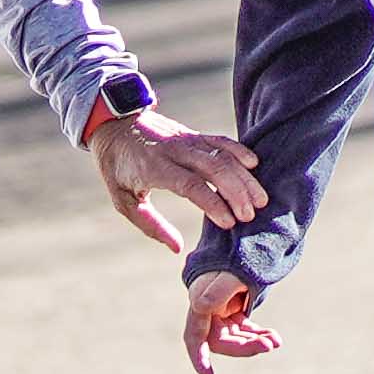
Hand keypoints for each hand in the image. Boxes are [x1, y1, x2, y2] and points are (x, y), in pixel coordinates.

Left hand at [82, 103, 259, 246]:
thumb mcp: (123, 200)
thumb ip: (150, 224)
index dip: (213, 203)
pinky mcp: (194, 134)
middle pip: (214, 168)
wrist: (114, 125)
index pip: (190, 185)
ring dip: (244, 177)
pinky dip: (239, 151)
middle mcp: (174, 151)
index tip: (229, 223)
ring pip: (222, 155)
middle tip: (250, 216)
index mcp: (154, 168)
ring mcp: (186, 140)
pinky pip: (221, 140)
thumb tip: (177, 247)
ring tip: (260, 200)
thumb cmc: (118, 168)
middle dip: (236, 192)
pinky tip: (254, 166)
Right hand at [182, 268, 274, 373]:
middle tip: (269, 346)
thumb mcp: (230, 275)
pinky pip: (244, 332)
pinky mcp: (232, 314)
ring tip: (276, 341)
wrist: (251, 246)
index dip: (200, 357)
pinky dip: (258, 336)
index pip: (195, 336)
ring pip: (235, 339)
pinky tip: (273, 338)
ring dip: (255, 342)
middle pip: (221, 341)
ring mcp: (219, 314)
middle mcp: (206, 311)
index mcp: (199, 302)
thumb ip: (216, 291)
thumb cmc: (238, 259)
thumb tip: (202, 308)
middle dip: (245, 347)